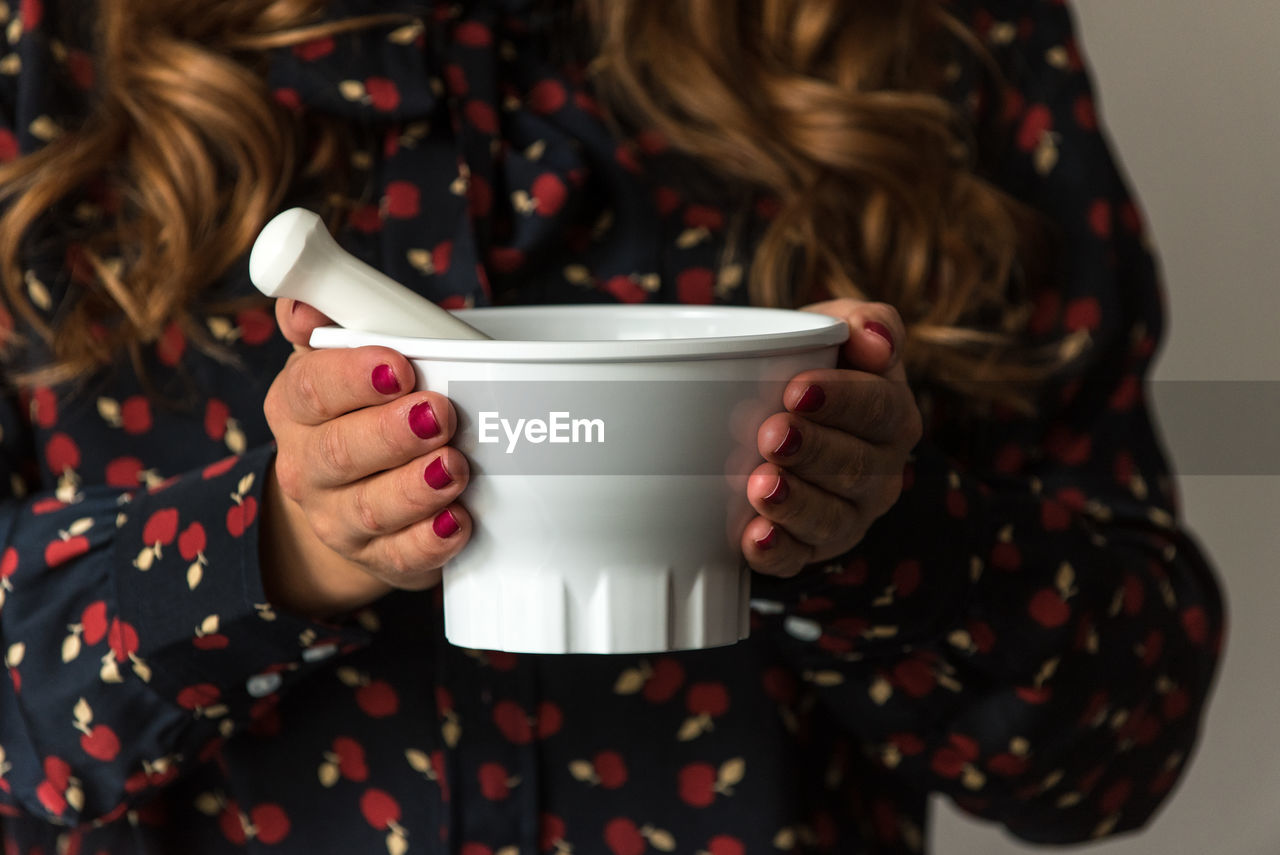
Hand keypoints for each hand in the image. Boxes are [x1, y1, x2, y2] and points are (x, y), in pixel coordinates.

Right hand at [259, 300, 471, 617]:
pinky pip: (401, 557)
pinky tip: (458, 523)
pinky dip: (431, 542)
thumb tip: (301, 302)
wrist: (353, 496)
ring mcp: (339, 519)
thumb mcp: (344, 358)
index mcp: (296, 407)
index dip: (354, 377)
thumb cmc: (361, 410)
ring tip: (455, 467)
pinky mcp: (378, 558)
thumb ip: (335, 320)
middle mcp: (308, 466)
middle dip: (393, 433)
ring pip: (371, 509)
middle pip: (340, 452)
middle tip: (439, 414)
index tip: (401, 365)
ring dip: (416, 488)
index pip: (311, 389)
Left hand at [742, 299, 921, 576]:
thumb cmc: (806, 366)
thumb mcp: (832, 331)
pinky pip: (799, 558)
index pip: (878, 409)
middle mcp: (878, 471)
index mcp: (891, 416)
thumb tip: (876, 337)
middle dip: (813, 451)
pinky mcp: (808, 548)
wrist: (765, 410)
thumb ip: (863, 321)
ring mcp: (846, 515)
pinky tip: (755, 538)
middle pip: (855, 466)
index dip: (841, 400)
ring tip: (761, 485)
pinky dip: (777, 551)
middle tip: (771, 433)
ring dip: (795, 503)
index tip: (795, 389)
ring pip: (830, 518)